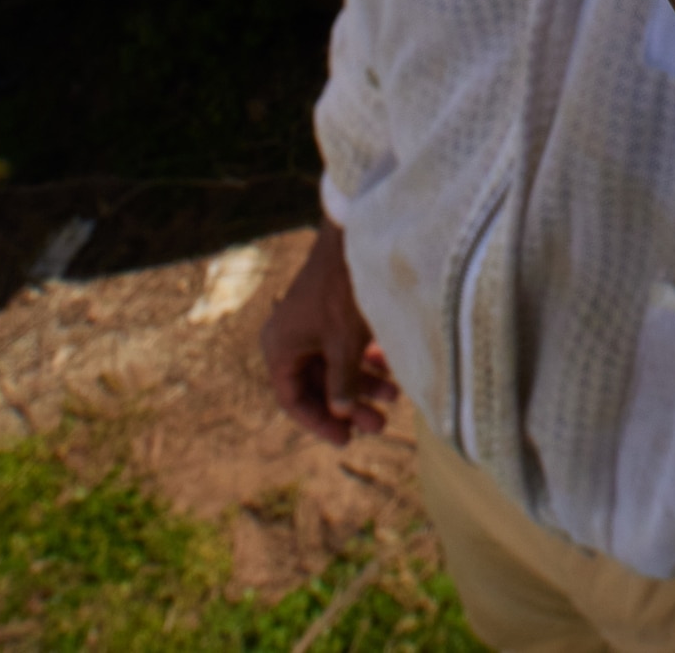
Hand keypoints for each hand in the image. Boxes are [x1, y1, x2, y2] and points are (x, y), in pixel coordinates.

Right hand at [261, 219, 396, 446]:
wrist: (355, 235)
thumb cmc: (343, 290)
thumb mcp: (344, 344)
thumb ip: (341, 384)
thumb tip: (342, 413)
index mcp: (279, 348)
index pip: (293, 400)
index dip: (319, 422)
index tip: (346, 439)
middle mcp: (290, 338)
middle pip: (317, 385)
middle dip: (350, 405)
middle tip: (379, 425)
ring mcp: (311, 325)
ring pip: (335, 367)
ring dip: (363, 384)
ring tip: (395, 399)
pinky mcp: (330, 313)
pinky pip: (344, 347)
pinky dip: (365, 360)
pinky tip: (391, 372)